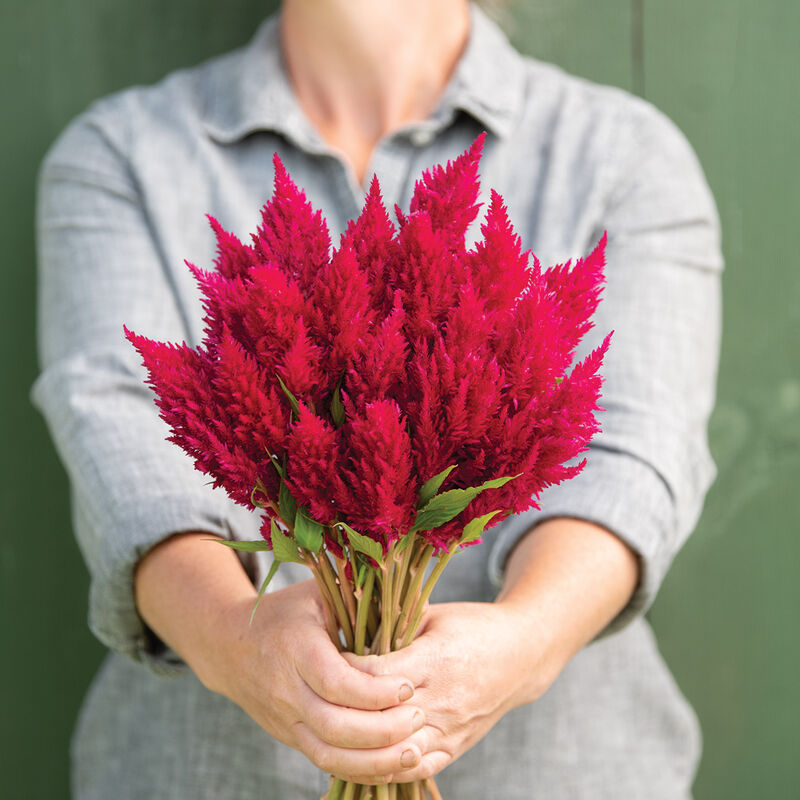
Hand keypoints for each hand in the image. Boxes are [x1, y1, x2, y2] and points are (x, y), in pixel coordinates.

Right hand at [201, 579, 426, 783]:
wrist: (230, 646)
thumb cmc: (286, 612)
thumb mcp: (316, 593)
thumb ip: (357, 595)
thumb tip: (408, 597)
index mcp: (295, 648)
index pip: (336, 683)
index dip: (375, 692)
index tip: (409, 686)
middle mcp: (286, 690)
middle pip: (334, 726)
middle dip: (382, 730)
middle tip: (419, 717)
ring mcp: (285, 719)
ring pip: (328, 755)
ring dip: (374, 761)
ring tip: (414, 751)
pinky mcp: (290, 737)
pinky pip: (324, 762)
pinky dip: (359, 770)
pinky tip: (390, 764)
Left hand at [341, 518, 639, 782]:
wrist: (522, 655)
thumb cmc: (473, 625)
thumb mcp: (435, 614)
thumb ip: (395, 622)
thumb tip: (349, 617)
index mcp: (436, 660)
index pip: (378, 676)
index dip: (347, 672)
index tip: (325, 660)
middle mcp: (443, 699)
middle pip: (381, 719)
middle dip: (346, 713)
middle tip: (317, 700)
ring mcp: (450, 728)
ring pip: (395, 752)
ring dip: (360, 749)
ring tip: (330, 735)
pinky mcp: (455, 746)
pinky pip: (416, 768)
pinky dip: (386, 769)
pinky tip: (361, 759)